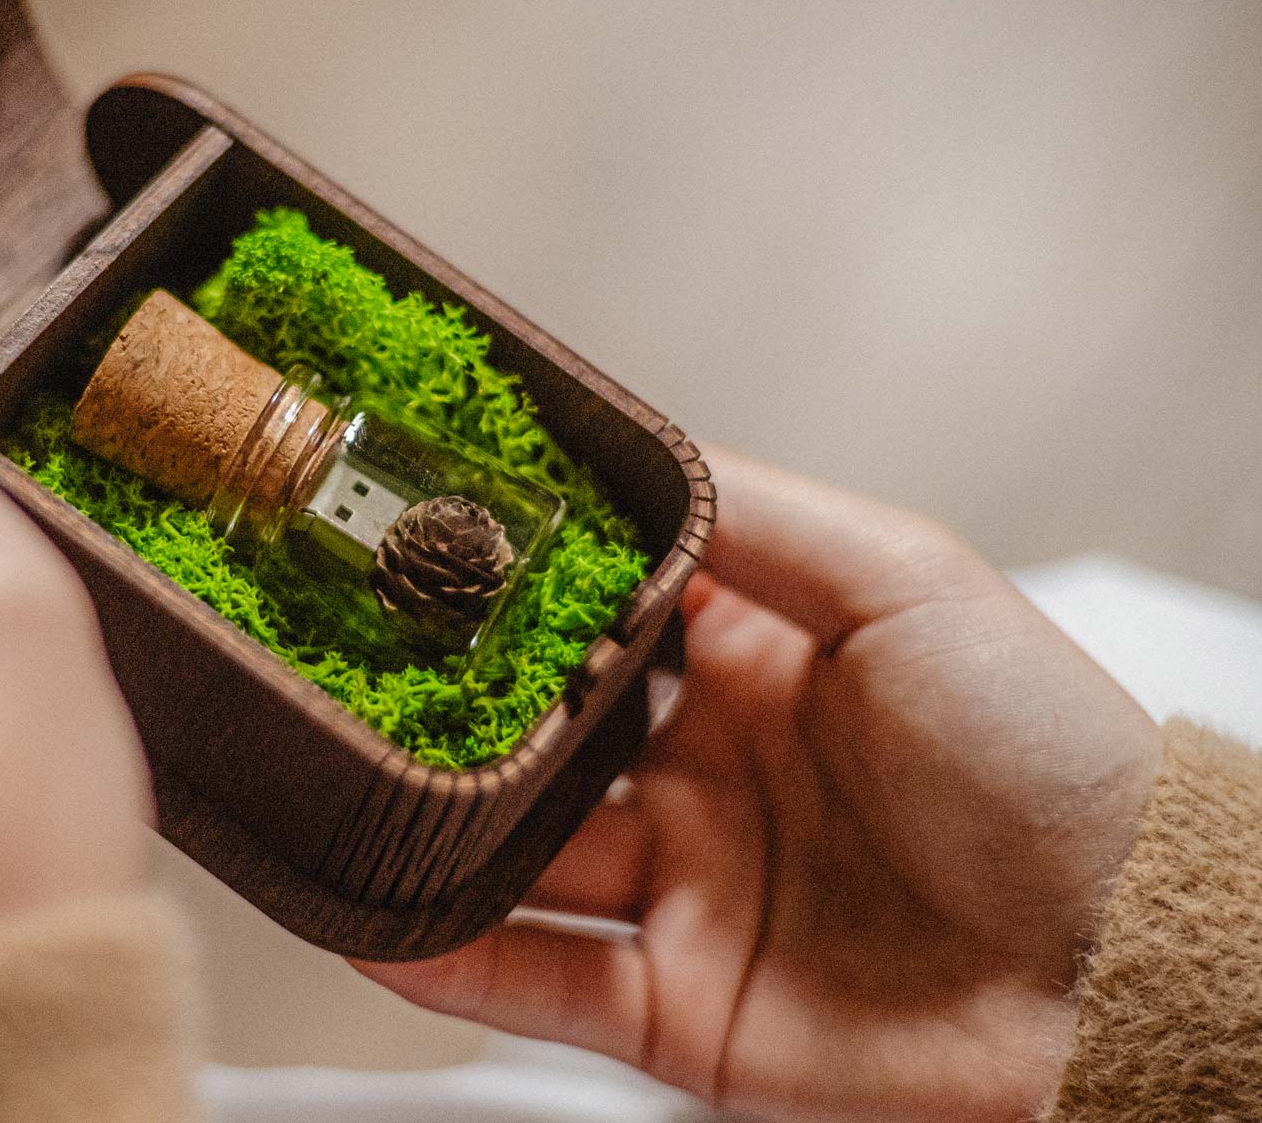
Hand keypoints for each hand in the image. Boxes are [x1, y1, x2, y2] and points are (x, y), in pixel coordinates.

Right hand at [357, 449, 1160, 1121]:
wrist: (1128, 974)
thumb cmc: (1051, 760)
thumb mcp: (905, 582)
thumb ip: (756, 519)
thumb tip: (624, 453)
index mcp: (755, 663)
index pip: (595, 611)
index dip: (507, 582)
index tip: (414, 537)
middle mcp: (706, 772)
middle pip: (535, 734)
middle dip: (442, 705)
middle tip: (344, 663)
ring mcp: (688, 890)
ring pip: (518, 855)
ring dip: (427, 827)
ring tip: (333, 786)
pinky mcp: (683, 1007)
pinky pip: (541, 979)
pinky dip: (453, 955)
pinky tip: (382, 917)